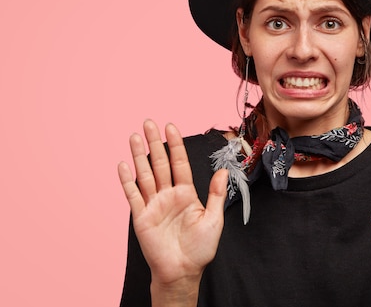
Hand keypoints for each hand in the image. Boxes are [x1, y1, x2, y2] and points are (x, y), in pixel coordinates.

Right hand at [117, 120, 227, 293]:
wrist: (183, 271)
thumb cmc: (200, 249)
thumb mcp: (214, 219)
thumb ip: (216, 194)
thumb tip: (223, 171)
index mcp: (186, 194)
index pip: (179, 163)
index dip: (175, 145)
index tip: (171, 127)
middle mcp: (168, 195)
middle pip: (160, 164)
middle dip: (154, 143)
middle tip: (149, 122)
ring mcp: (153, 205)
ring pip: (145, 175)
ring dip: (139, 156)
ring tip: (134, 136)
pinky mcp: (141, 217)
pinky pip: (133, 196)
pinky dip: (127, 180)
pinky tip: (123, 165)